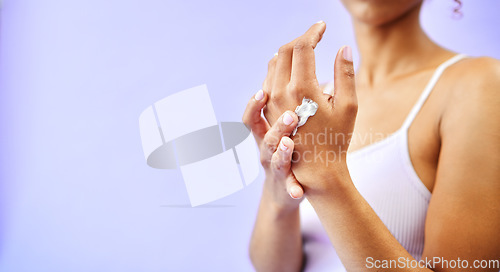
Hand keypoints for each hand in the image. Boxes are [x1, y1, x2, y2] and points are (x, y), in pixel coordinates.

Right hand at [242, 90, 303, 210]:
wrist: (285, 190)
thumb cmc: (288, 150)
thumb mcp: (280, 127)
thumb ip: (283, 102)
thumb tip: (289, 68)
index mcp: (267, 131)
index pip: (255, 114)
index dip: (255, 103)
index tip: (263, 91)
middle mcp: (266, 148)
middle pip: (264, 135)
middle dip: (275, 125)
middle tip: (290, 114)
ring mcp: (274, 167)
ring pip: (273, 158)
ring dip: (281, 152)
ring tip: (289, 144)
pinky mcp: (285, 186)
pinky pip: (288, 187)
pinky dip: (292, 189)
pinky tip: (298, 193)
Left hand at [263, 21, 357, 191]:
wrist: (314, 171)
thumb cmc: (336, 140)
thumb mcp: (348, 107)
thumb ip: (346, 74)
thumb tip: (344, 47)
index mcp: (303, 89)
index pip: (302, 47)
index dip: (313, 32)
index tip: (322, 26)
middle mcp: (280, 93)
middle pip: (284, 52)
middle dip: (300, 39)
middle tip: (315, 36)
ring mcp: (269, 104)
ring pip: (272, 66)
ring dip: (287, 53)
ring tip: (303, 49)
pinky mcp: (265, 113)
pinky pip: (266, 82)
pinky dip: (276, 70)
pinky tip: (286, 71)